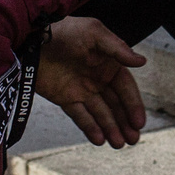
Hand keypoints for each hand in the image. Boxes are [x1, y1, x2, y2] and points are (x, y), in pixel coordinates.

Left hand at [36, 17, 147, 146]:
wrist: (31, 38)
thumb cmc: (65, 30)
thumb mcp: (94, 33)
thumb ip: (118, 49)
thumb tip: (142, 62)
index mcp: (108, 64)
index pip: (126, 88)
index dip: (133, 105)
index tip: (138, 122)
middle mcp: (98, 79)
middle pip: (116, 105)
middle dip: (125, 122)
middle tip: (133, 140)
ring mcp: (82, 90)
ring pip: (100, 114)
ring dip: (110, 129)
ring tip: (118, 144)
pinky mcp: (65, 99)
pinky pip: (81, 116)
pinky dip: (90, 128)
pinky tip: (99, 140)